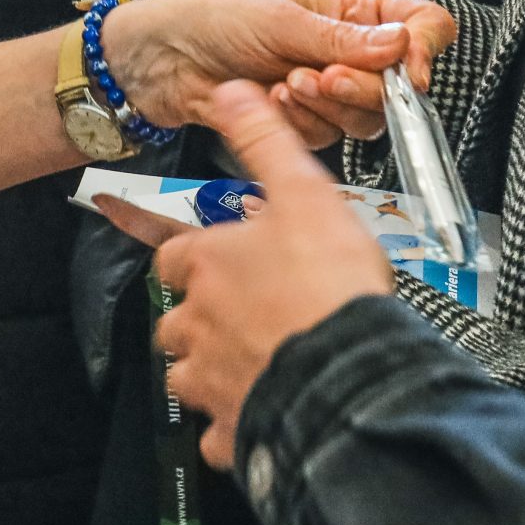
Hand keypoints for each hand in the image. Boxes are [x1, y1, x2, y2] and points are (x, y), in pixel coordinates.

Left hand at [96, 0, 455, 146]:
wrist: (160, 58)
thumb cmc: (210, 18)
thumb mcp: (278, 18)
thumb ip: (339, 38)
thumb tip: (401, 44)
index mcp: (346, 10)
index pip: (415, 24)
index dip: (423, 46)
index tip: (412, 67)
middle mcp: (343, 49)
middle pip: (394, 83)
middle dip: (363, 86)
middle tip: (323, 76)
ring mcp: (323, 87)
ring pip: (362, 116)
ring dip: (327, 104)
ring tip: (284, 84)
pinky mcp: (300, 121)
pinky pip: (325, 135)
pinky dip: (300, 122)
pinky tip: (268, 100)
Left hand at [97, 80, 395, 469]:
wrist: (351, 371)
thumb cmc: (329, 286)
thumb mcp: (302, 190)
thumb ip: (263, 140)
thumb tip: (231, 92)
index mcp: (204, 265)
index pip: (173, 256)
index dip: (196, 257)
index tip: (214, 260)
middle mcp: (195, 322)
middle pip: (175, 318)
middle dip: (199, 318)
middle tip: (243, 316)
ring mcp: (209, 379)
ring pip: (188, 375)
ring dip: (209, 370)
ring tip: (251, 363)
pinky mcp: (231, 428)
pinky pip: (217, 432)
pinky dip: (231, 426)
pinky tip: (259, 414)